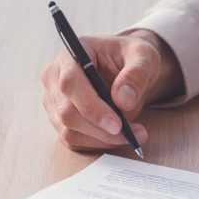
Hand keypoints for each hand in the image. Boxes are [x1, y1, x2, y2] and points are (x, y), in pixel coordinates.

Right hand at [40, 30, 181, 151]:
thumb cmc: (131, 58)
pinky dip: (98, 144)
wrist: (127, 70)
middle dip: (101, 130)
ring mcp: (54, 100)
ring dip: (102, 140)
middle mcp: (55, 77)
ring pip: (69, 130)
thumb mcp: (143, 57)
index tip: (117, 124)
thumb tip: (123, 100)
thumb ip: (136, 74)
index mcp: (72, 54)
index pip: (70, 83)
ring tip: (133, 135)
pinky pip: (73, 140)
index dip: (92, 107)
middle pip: (67, 112)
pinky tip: (119, 138)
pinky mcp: (60, 119)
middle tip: (132, 134)